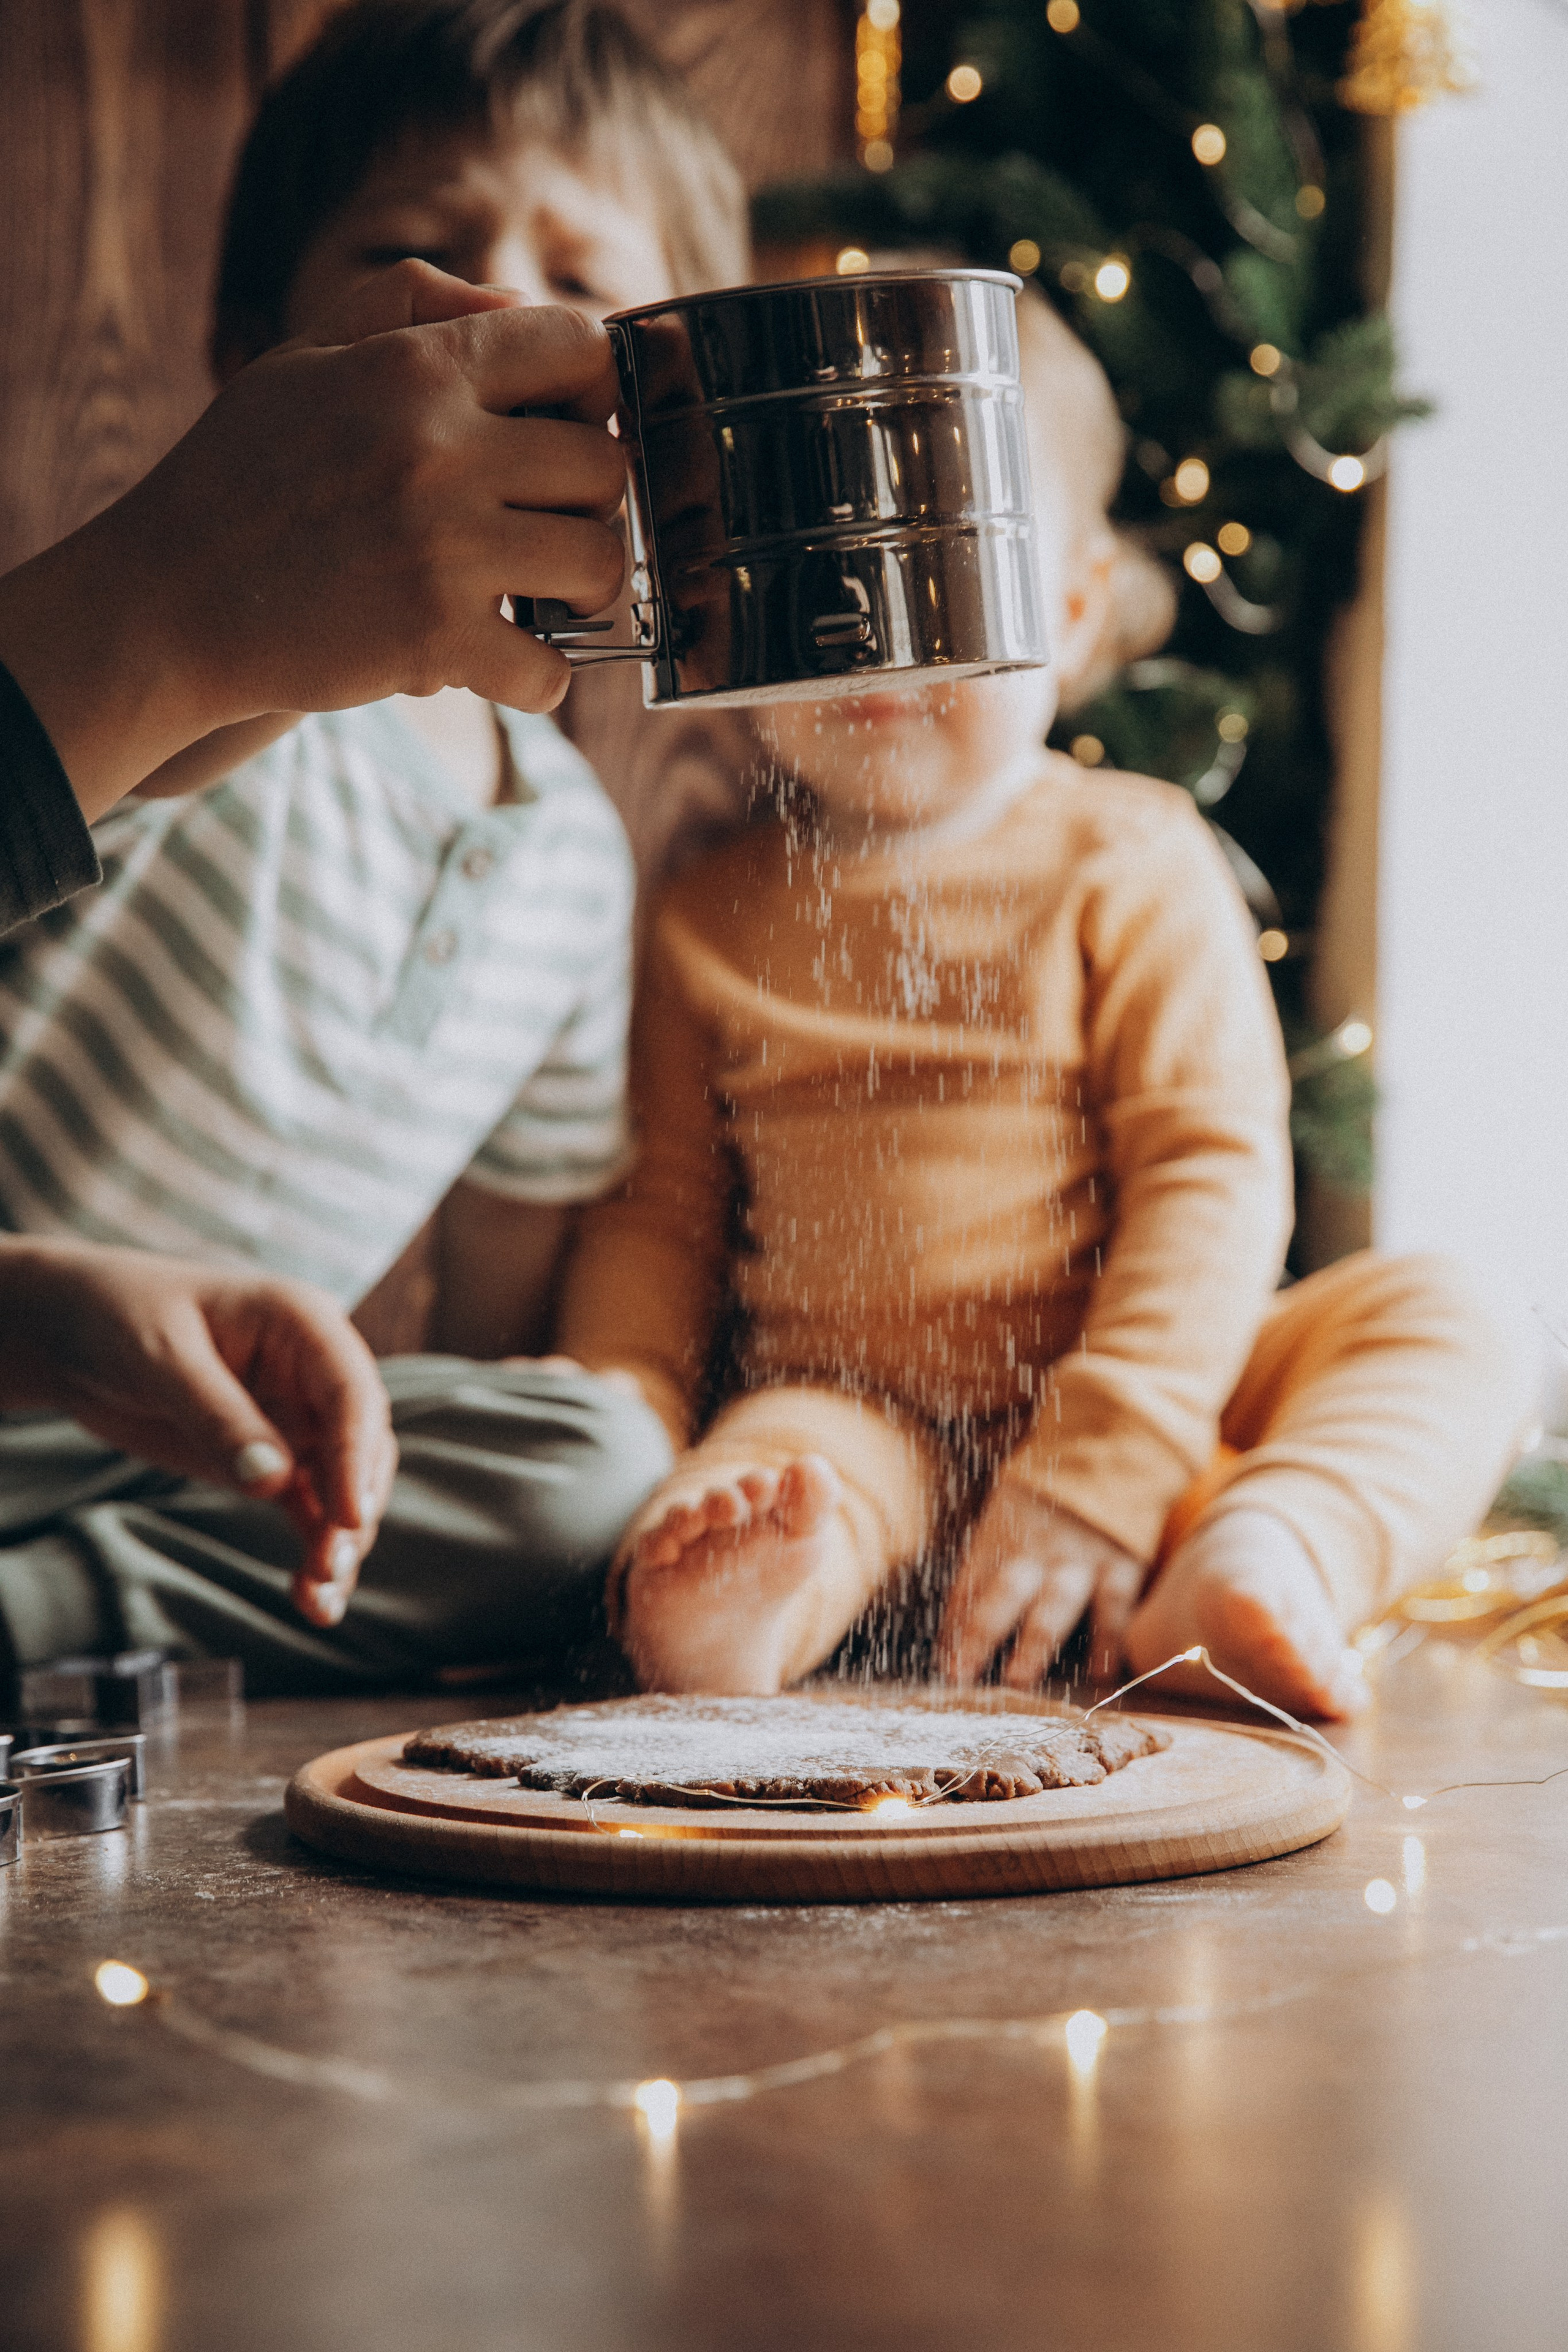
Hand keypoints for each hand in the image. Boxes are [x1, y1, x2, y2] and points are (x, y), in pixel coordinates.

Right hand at [0, 260, 626, 818]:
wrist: (166, 600)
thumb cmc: (242, 475)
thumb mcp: (305, 355)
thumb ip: (410, 307)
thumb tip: (516, 308)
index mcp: (417, 368)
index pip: (580, 347)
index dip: (595, 389)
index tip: (571, 426)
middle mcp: (440, 450)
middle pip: (605, 466)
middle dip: (590, 500)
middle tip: (552, 523)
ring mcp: (442, 550)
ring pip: (598, 563)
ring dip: (581, 588)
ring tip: (541, 594)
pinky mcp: (434, 641)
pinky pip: (550, 669)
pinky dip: (539, 678)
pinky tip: (504, 663)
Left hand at [0, 1240, 395, 1627]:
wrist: (72, 1332)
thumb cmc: (119, 1317)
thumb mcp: (160, 1358)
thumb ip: (216, 1416)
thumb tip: (273, 1482)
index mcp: (302, 1323)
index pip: (350, 1392)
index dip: (356, 1455)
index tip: (351, 1516)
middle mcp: (312, 1372)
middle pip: (360, 1444)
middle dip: (354, 1505)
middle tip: (332, 1564)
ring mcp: (294, 1417)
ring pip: (342, 1484)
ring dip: (339, 1540)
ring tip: (319, 1597)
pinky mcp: (271, 1458)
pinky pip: (308, 1508)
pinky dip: (312, 1548)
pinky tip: (311, 1598)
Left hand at [939, 1482, 1145, 1687]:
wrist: (1110, 1449)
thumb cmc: (1048, 1494)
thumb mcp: (1007, 1515)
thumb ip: (988, 1565)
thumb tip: (957, 1627)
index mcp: (1002, 1535)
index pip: (970, 1585)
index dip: (954, 1625)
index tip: (943, 1664)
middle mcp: (1036, 1549)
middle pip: (1003, 1593)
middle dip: (980, 1634)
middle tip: (962, 1674)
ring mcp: (1079, 1557)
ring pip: (1053, 1602)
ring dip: (1033, 1642)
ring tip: (1017, 1679)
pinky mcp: (1121, 1563)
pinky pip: (1113, 1605)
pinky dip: (1109, 1639)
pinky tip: (1101, 1673)